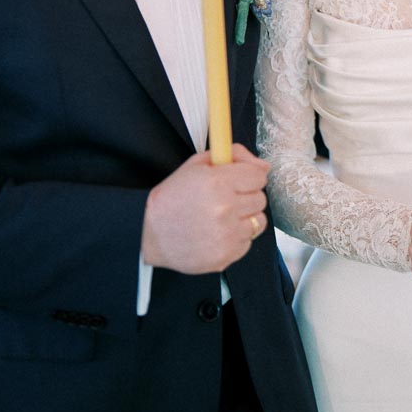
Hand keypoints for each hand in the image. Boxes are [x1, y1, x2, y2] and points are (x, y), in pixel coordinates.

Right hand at [142, 143, 268, 274]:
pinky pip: (247, 243)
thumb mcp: (196, 165)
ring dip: (244, 218)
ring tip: (222, 218)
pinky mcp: (225, 256)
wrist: (147, 233)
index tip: (238, 180)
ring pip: (258, 222)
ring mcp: (226, 235)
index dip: (249, 177)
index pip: (259, 176)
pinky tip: (216, 233)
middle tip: (226, 199)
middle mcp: (225, 209)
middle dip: (246, 197)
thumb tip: (265, 166)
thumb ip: (233, 156)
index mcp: (218, 182)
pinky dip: (236, 238)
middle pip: (260, 199)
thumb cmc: (172, 197)